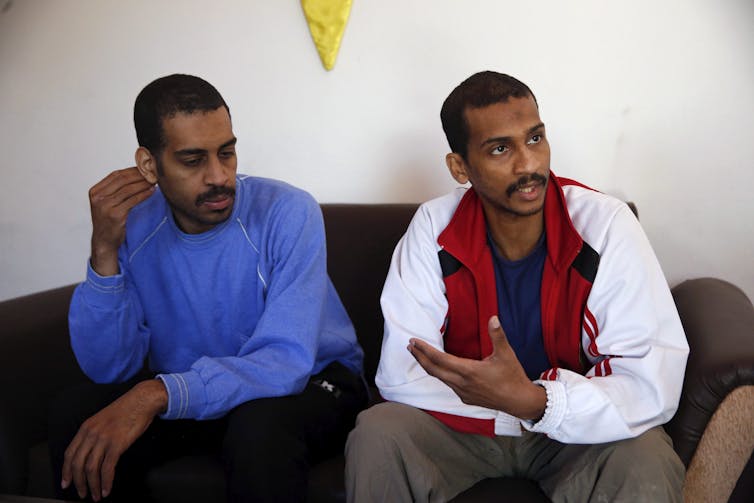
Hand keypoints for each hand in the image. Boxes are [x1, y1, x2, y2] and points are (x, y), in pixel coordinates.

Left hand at [61, 379, 167, 500]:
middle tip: (82, 493)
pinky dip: (106, 481)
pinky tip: (107, 488)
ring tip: (96, 495)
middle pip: (78, 464)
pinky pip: (107, 468)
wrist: (142, 400)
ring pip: (91, 469)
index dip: (66, 471)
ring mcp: (104, 439)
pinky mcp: (117, 444)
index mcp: (86, 427)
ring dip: (92, 485)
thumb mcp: (104, 419)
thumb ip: (95, 434)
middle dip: (78, 483)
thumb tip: (92, 452)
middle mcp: (91, 433)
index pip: (69, 453)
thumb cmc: (127, 408)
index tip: (66, 482)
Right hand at [89, 167, 154, 275]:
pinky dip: (144, 194)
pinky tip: (152, 191)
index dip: (131, 170)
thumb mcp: (107, 202)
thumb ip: (115, 189)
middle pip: (122, 180)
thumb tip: (135, 173)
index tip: (144, 168)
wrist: (104, 241)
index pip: (115, 175)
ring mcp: (106, 206)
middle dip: (139, 175)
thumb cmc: (108, 221)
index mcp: (95, 191)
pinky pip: (133, 200)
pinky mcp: (115, 215)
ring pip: (129, 189)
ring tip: (154, 181)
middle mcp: (98, 197)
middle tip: (152, 172)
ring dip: (143, 183)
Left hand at [408, 316, 545, 419]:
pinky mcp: (466, 398)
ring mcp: (463, 392)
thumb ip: (497, 335)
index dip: (425, 350)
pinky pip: (448, 385)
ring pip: (439, 378)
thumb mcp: (506, 354)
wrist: (519, 401)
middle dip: (420, 357)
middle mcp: (462, 383)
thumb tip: (493, 318)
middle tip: (410, 346)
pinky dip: (440, 375)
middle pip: (433, 370)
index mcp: (469, 371)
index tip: (414, 341)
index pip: (440, 359)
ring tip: (420, 356)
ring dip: (428, 366)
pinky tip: (440, 369)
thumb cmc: (512, 376)